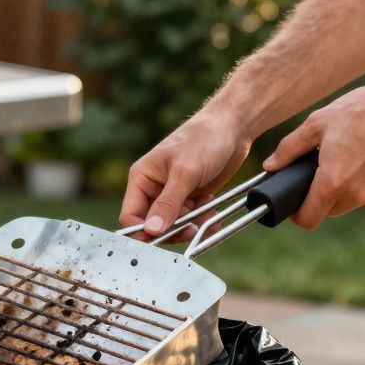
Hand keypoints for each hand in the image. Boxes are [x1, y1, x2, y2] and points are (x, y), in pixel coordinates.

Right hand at [120, 111, 251, 242]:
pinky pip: (191, 218)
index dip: (143, 231)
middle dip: (171, 231)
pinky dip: (202, 222)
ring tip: (207, 223)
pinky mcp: (191, 196)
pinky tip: (214, 220)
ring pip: (174, 224)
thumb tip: (152, 230)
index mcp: (142, 178)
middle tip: (191, 231)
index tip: (162, 238)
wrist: (233, 127)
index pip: (130, 215)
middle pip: (153, 224)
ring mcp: (173, 193)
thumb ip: (168, 203)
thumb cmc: (204, 139)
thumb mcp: (185, 172)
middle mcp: (153, 187)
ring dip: (190, 227)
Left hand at [263, 72, 364, 228]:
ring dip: (344, 188)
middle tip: (323, 168)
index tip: (295, 203)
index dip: (297, 214)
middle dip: (321, 196)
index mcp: (333, 181)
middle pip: (328, 210)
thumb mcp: (319, 122)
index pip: (308, 219)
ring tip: (348, 157)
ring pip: (350, 202)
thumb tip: (270, 166)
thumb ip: (289, 148)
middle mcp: (357, 195)